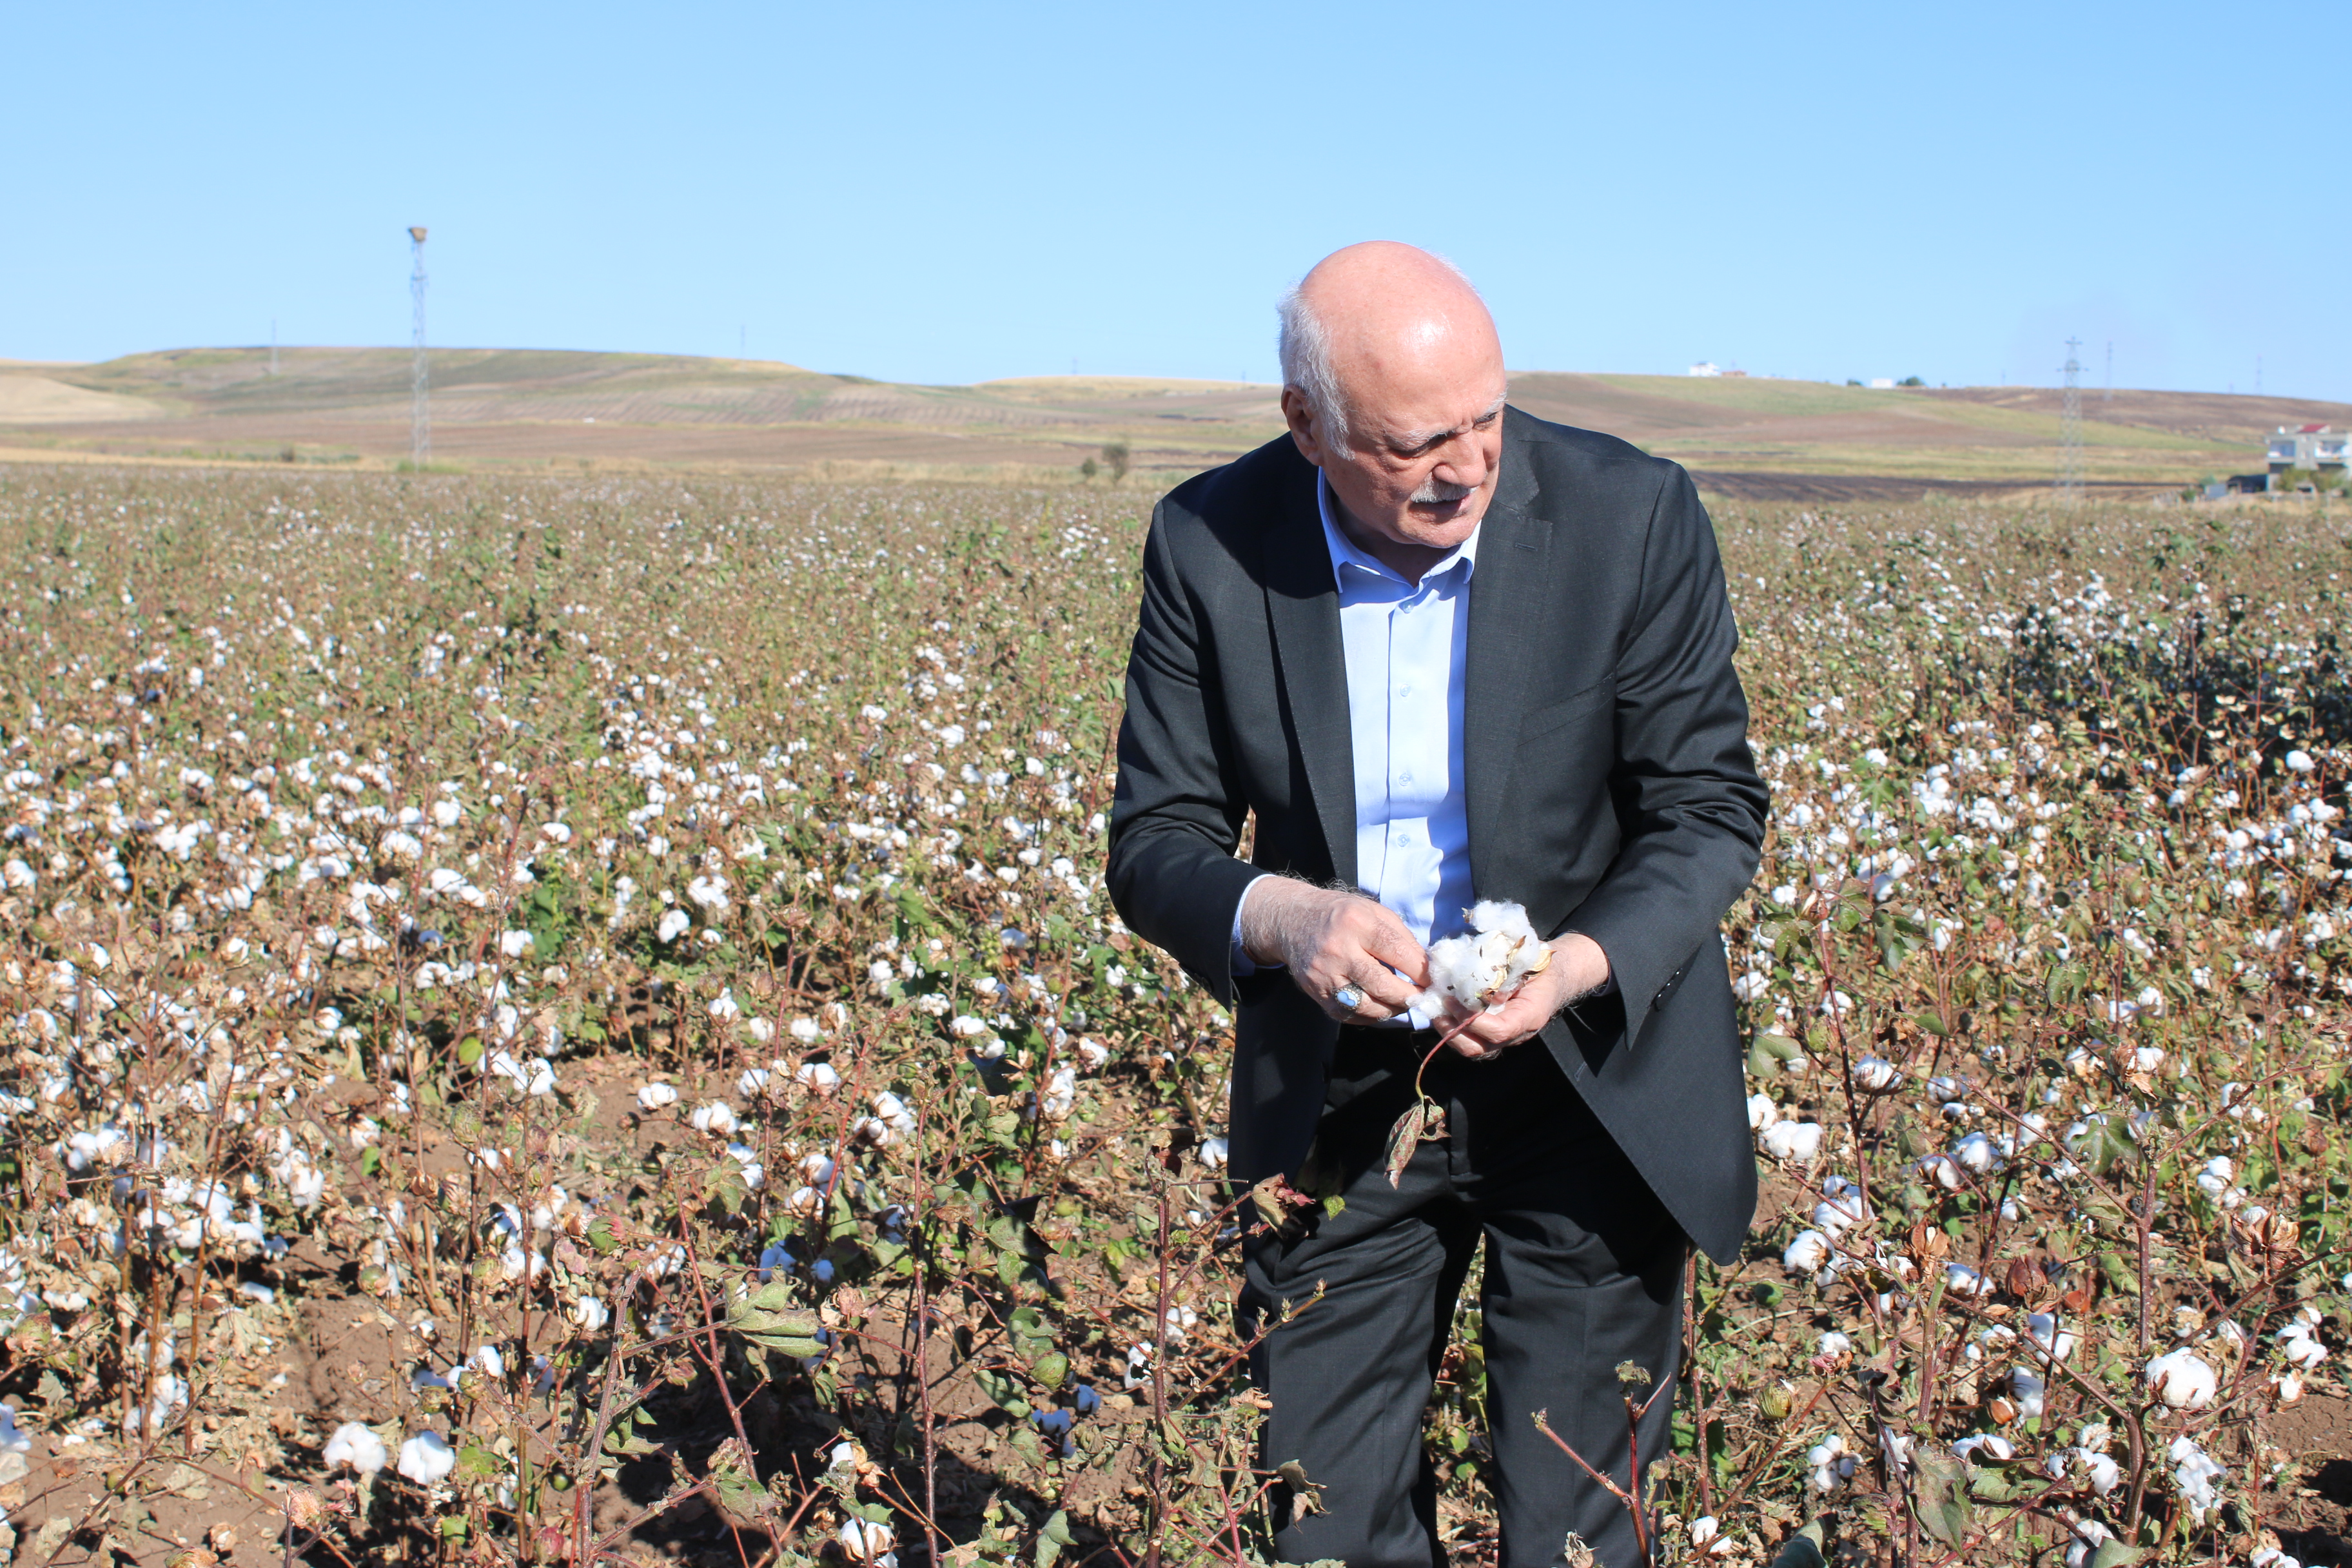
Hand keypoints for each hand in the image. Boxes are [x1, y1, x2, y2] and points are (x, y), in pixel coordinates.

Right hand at [1239, 878, 1428, 1022]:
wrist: (1292, 921)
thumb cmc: (1340, 914)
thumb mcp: (1373, 911)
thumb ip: (1400, 936)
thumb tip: (1426, 967)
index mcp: (1356, 923)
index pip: (1397, 951)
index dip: (1420, 971)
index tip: (1433, 980)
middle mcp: (1337, 950)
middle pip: (1382, 985)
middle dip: (1409, 996)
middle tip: (1423, 998)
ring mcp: (1324, 975)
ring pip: (1366, 1006)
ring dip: (1392, 1009)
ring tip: (1403, 1003)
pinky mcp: (1315, 993)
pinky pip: (1349, 1015)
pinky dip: (1370, 1016)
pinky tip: (1381, 1006)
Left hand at [1437, 933, 1609, 1058]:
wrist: (1554, 976)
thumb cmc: (1540, 966)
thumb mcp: (1527, 964)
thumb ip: (1506, 974)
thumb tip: (1477, 980)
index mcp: (1529, 1016)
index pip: (1498, 1031)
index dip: (1472, 1020)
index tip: (1452, 1000)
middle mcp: (1515, 1034)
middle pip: (1479, 1048)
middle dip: (1452, 1030)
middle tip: (1436, 1008)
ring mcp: (1504, 1037)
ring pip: (1471, 1048)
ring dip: (1447, 1031)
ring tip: (1433, 1010)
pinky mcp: (1492, 1034)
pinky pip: (1470, 1039)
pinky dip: (1452, 1028)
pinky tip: (1440, 1011)